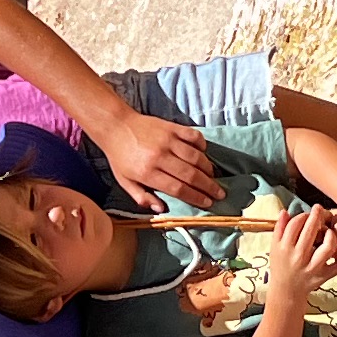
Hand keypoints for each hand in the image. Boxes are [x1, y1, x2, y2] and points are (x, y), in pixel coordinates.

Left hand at [98, 110, 221, 209]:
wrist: (116, 126)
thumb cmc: (120, 157)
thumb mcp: (124, 182)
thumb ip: (142, 197)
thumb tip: (161, 209)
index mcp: (148, 172)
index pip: (178, 188)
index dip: (196, 197)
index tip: (208, 203)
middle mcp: (160, 156)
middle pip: (191, 174)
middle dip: (208, 186)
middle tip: (220, 194)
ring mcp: (168, 140)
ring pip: (195, 156)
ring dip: (208, 169)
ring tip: (214, 177)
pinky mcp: (172, 127)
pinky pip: (194, 136)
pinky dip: (202, 145)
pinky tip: (204, 154)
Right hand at [262, 203, 336, 305]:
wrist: (286, 290)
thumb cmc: (281, 265)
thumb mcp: (274, 246)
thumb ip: (279, 228)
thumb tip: (285, 211)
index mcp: (285, 248)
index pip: (296, 223)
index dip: (303, 214)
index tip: (306, 214)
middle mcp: (299, 257)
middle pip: (311, 230)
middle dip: (317, 214)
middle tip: (320, 209)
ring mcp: (313, 267)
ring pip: (328, 246)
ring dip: (330, 234)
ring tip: (328, 231)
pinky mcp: (323, 276)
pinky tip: (335, 247)